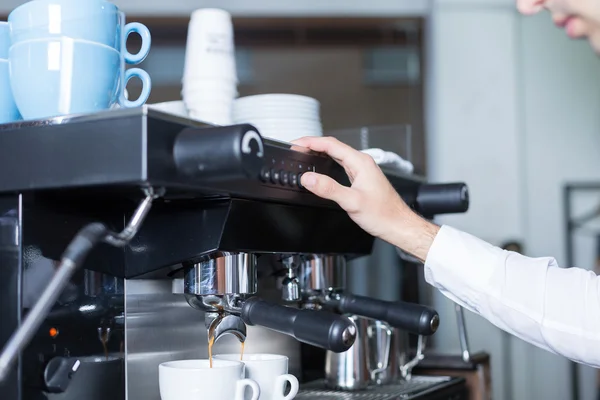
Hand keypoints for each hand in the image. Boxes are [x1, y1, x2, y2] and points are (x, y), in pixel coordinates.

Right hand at [291, 137, 438, 260]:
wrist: (398, 225)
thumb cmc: (383, 214)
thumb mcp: (352, 202)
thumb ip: (328, 189)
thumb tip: (309, 178)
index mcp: (360, 162)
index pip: (330, 144)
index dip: (310, 142)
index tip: (295, 144)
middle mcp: (362, 163)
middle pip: (333, 146)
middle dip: (312, 145)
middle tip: (295, 149)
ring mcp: (362, 170)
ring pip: (337, 155)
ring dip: (319, 152)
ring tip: (304, 154)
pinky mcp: (361, 178)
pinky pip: (341, 164)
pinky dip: (327, 162)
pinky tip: (322, 167)